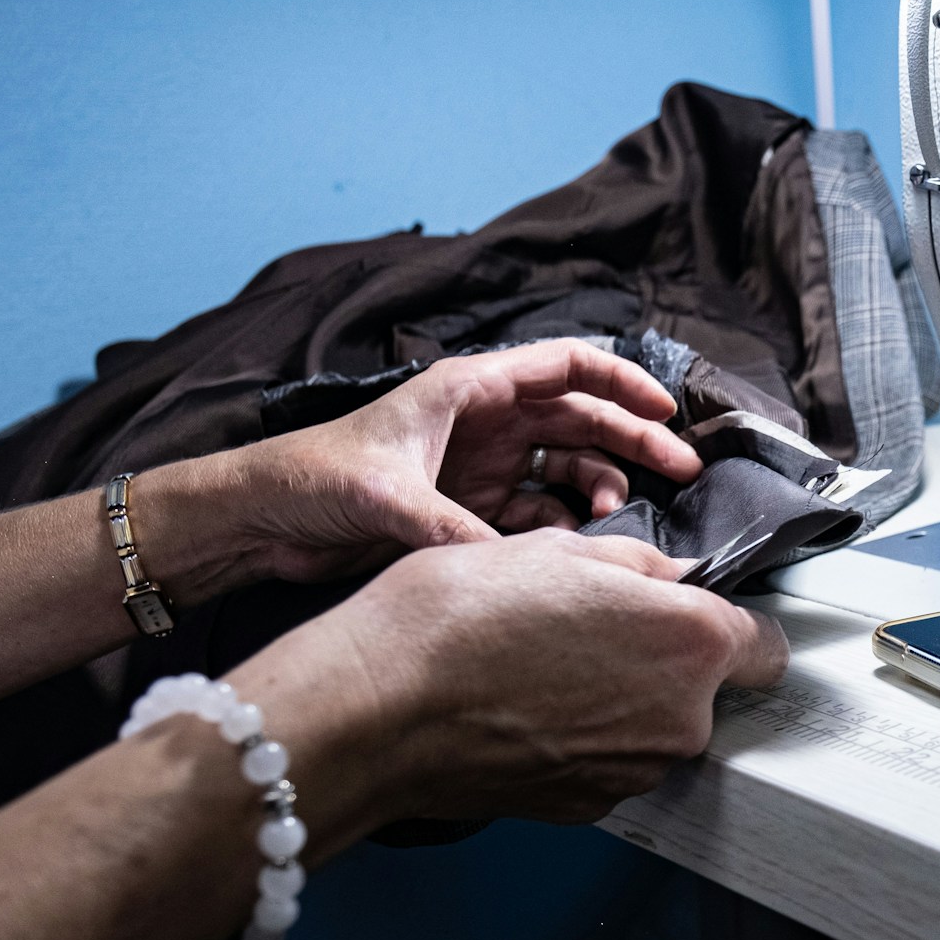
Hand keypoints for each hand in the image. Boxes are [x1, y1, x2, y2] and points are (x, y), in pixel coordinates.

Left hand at [147, 339, 705, 595]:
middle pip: (581, 418)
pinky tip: (570, 548)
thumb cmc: (311, 478)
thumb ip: (452, 531)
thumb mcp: (385, 497)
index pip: (566, 365)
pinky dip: (560, 529)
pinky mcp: (468, 509)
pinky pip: (536, 514)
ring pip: (565, 469)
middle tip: (680, 472)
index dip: (623, 382)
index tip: (667, 411)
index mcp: (469, 389)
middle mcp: (484, 421)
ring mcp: (480, 465)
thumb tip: (511, 573)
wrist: (258, 520)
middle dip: (632, 440)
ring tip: (614, 521)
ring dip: (598, 490)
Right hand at [236, 531, 789, 834]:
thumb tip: (667, 577)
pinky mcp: (587, 806)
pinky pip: (610, 761)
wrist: (374, 710)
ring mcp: (633, 772)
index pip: (768, 642)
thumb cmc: (454, 622)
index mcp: (690, 644)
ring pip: (658, 727)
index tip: (703, 613)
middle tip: (599, 627)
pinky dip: (584, 738)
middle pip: (711, 689)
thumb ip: (637, 566)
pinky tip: (529, 705)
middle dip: (670, 660)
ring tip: (548, 663)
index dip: (735, 622)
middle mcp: (679, 720)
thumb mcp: (556, 551)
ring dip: (624, 699)